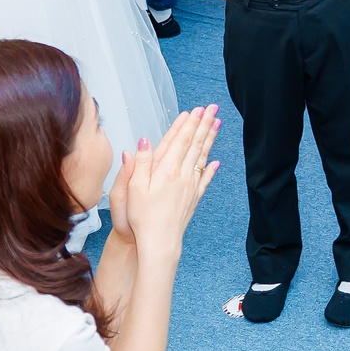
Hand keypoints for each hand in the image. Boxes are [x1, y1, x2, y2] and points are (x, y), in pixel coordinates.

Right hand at [108, 106, 220, 255]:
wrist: (159, 242)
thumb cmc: (142, 218)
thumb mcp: (132, 188)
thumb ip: (140, 163)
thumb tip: (143, 140)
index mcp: (165, 170)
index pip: (179, 141)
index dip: (187, 124)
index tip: (195, 110)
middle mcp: (181, 175)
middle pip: (194, 144)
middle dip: (203, 124)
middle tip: (212, 108)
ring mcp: (190, 186)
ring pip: (202, 157)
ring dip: (209, 139)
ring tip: (216, 124)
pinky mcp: (194, 198)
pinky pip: (205, 179)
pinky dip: (211, 168)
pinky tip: (216, 161)